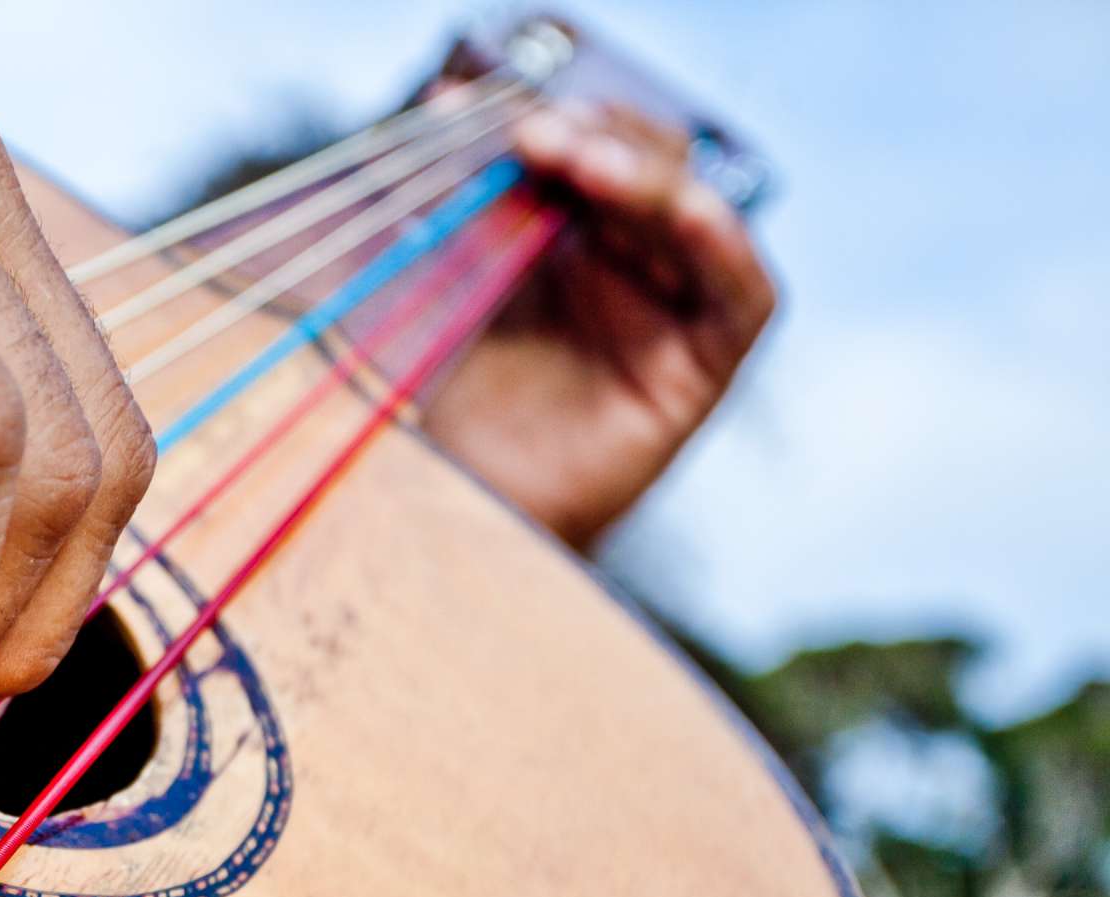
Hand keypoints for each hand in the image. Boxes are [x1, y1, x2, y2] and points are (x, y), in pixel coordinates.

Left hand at [421, 102, 777, 548]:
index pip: (591, 150)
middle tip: (535, 133)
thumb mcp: (435, 281)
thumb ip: (448, 199)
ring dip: (647, 174)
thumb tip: (444, 103)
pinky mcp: (700, 372)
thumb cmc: (434, 405)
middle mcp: (626, 269)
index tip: (496, 115)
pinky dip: (724, 244)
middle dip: (599, 137)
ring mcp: (668, 316)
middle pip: (649, 168)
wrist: (446, 511)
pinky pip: (745, 295)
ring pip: (696, 213)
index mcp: (565, 240)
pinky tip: (681, 212)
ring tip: (580, 160)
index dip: (560, 123)